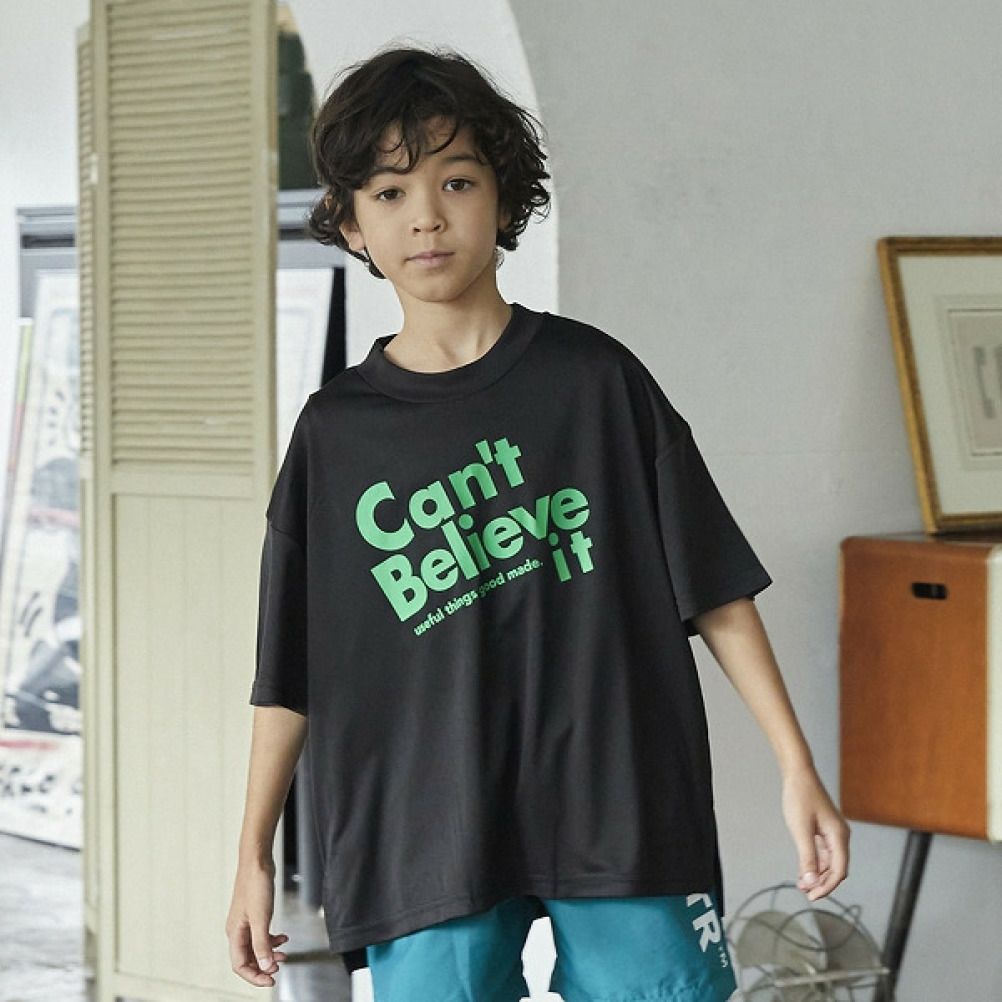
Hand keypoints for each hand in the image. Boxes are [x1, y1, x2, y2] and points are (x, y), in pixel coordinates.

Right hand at [226, 858, 289, 986]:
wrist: (258, 862)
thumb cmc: (255, 885)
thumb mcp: (261, 918)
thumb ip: (262, 944)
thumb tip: (265, 966)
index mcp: (235, 933)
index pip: (240, 965)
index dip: (255, 976)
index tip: (271, 980)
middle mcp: (238, 930)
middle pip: (248, 958)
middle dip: (263, 966)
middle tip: (279, 968)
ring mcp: (246, 922)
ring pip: (256, 947)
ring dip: (269, 953)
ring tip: (284, 954)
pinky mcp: (254, 914)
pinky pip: (261, 935)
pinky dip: (272, 939)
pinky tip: (282, 937)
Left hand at [781, 764, 849, 901]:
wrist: (798, 773)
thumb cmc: (800, 797)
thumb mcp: (801, 830)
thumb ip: (807, 857)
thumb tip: (811, 882)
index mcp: (839, 836)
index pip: (839, 871)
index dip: (827, 887)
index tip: (812, 896)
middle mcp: (840, 836)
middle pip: (836, 869)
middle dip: (822, 883)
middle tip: (805, 893)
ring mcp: (833, 832)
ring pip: (830, 862)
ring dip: (818, 874)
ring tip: (802, 884)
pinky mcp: (824, 829)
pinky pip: (823, 852)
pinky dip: (815, 863)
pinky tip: (803, 871)